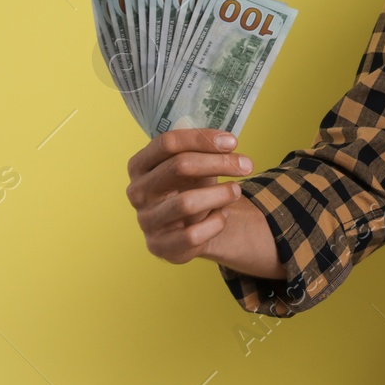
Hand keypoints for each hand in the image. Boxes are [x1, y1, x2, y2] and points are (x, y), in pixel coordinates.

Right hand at [125, 128, 252, 263]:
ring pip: (187, 202)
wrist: (188, 228)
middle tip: (247, 165)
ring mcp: (145, 220)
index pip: (167, 143)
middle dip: (219, 163)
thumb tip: (228, 144)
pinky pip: (193, 234)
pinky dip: (216, 222)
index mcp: (139, 165)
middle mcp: (137, 192)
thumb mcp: (194, 166)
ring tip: (237, 191)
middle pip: (179, 166)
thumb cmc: (189, 188)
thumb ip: (204, 152)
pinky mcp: (159, 246)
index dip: (202, 138)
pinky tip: (221, 216)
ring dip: (221, 194)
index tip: (233, 142)